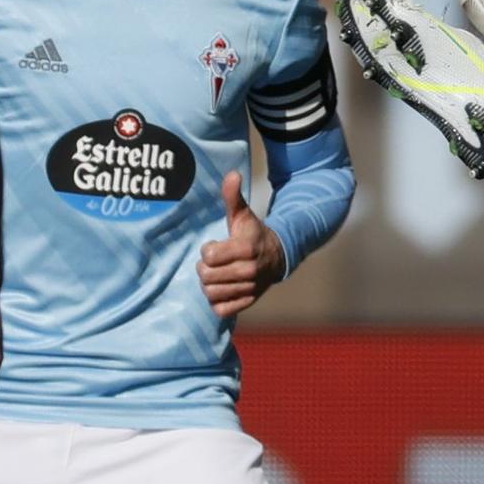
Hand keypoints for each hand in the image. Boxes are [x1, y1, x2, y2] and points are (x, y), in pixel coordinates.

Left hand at [198, 171, 285, 319]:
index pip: (208, 255)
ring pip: (211, 293)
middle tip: (213, 262)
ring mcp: (249, 289)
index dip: (207, 250)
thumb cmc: (253, 233)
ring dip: (209, 284)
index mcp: (246, 248)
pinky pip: (221, 309)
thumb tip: (232, 173)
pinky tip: (222, 288)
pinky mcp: (248, 302)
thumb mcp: (243, 214)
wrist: (279, 256)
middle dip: (204, 267)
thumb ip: (234, 196)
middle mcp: (249, 271)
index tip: (215, 245)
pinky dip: (217, 300)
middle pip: (206, 276)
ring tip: (217, 274)